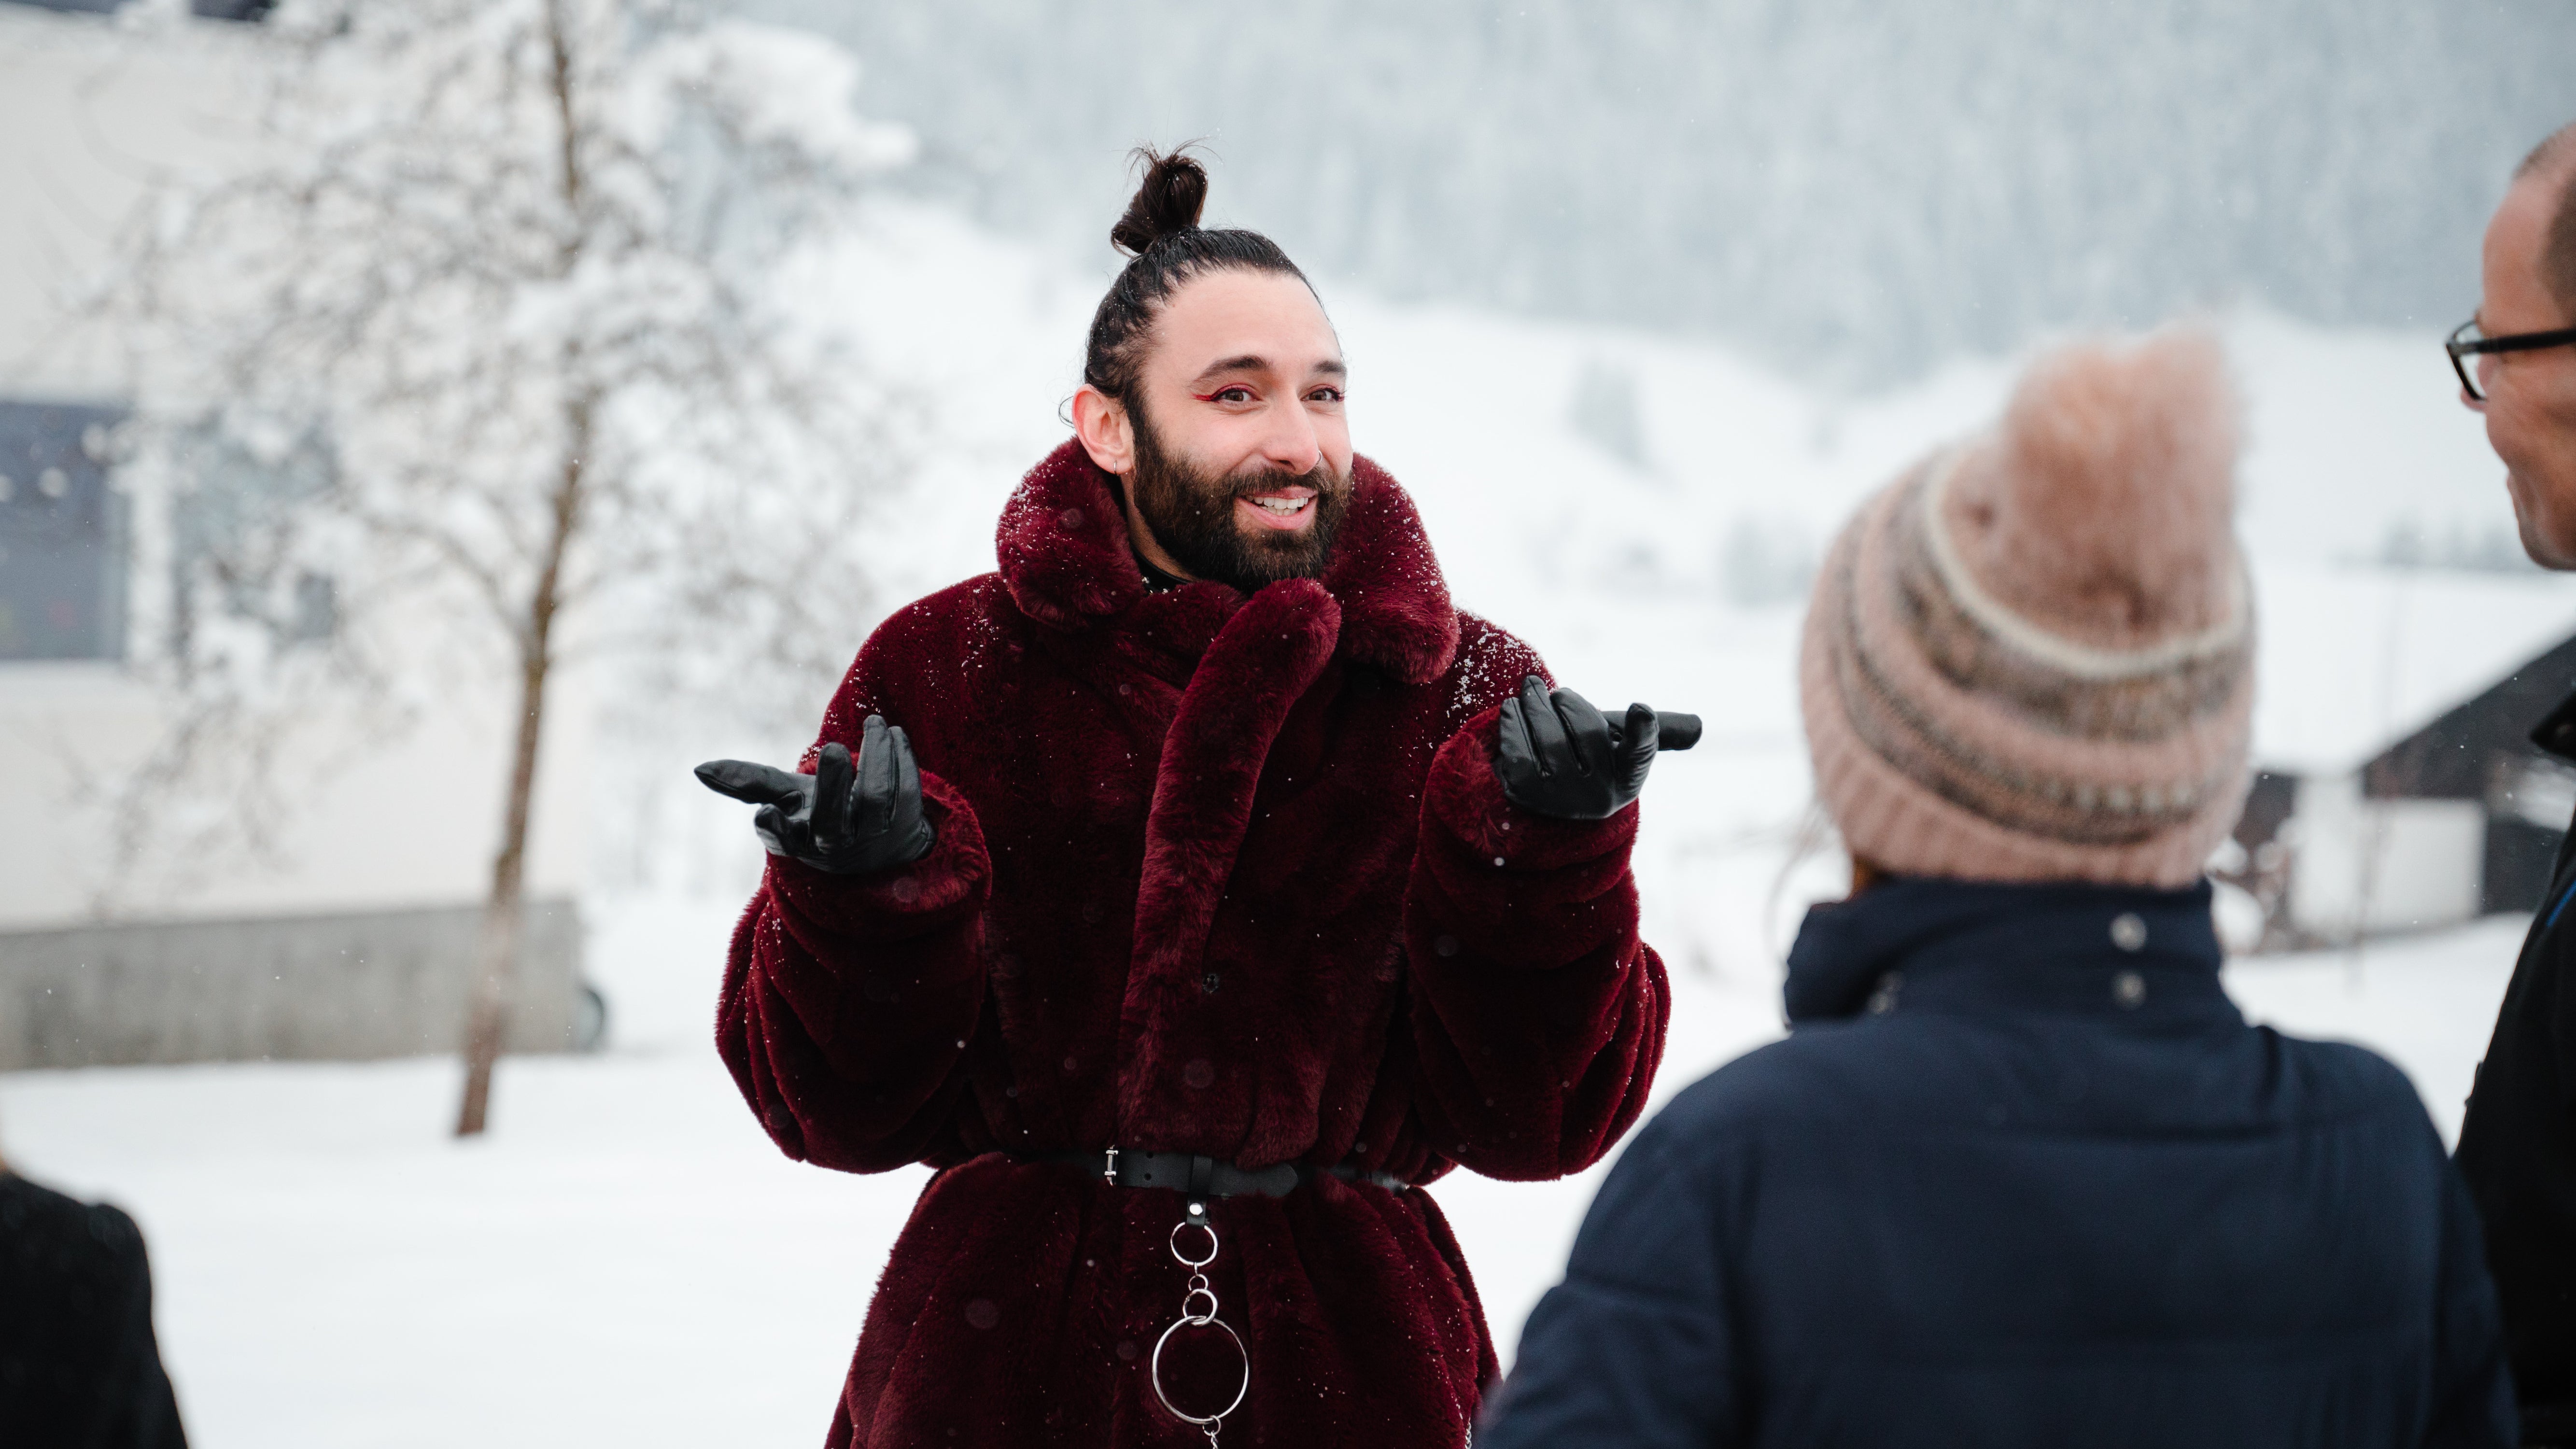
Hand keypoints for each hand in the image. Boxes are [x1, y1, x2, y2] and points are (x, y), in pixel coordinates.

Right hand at [694, 714, 933, 874]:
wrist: (879, 848)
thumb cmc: (820, 814)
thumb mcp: (785, 799)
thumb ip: (747, 783)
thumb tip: (698, 769)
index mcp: (797, 839)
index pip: (779, 838)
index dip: (772, 828)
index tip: (765, 814)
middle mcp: (834, 844)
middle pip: (833, 821)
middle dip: (832, 783)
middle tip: (833, 748)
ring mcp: (872, 838)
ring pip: (876, 800)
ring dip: (877, 758)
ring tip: (876, 724)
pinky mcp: (907, 828)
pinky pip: (907, 793)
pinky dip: (902, 760)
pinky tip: (895, 735)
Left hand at [1494, 674, 1698, 820]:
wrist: (1542, 796)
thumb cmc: (1587, 760)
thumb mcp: (1618, 743)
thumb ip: (1651, 731)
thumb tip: (1699, 727)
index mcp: (1629, 775)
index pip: (1641, 752)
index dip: (1643, 731)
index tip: (1640, 709)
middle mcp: (1600, 795)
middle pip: (1587, 732)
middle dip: (1565, 701)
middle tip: (1549, 689)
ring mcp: (1562, 801)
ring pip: (1549, 737)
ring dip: (1534, 705)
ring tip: (1528, 692)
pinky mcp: (1526, 797)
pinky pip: (1518, 750)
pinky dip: (1513, 723)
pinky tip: (1512, 710)